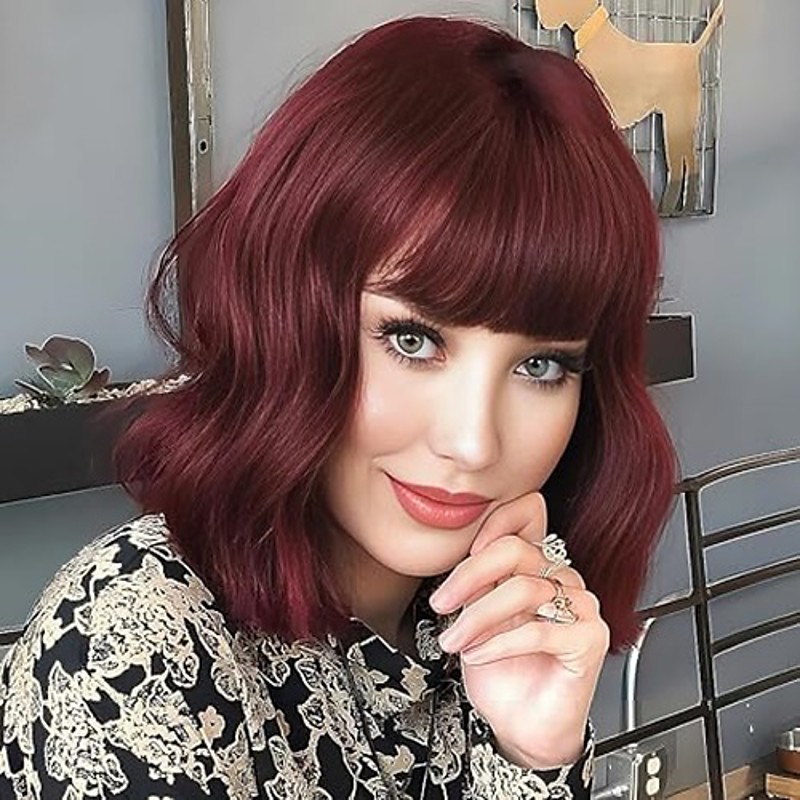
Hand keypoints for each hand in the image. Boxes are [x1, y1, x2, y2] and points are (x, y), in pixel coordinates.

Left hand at [429, 492, 609, 768]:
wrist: (520, 724)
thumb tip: (455, 554)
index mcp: (535, 565)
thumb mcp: (474, 615)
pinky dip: (498, 643)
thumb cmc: (499, 670)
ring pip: (523, 590)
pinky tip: (477, 655)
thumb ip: (474, 580)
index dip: (496, 520)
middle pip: (516, 550)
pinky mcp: (590, 639)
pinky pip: (538, 630)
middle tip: (441, 602)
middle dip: (470, 575)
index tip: (461, 551)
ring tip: (454, 640)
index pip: (528, 512)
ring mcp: (581, 605)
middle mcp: (561, 578)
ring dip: (477, 617)